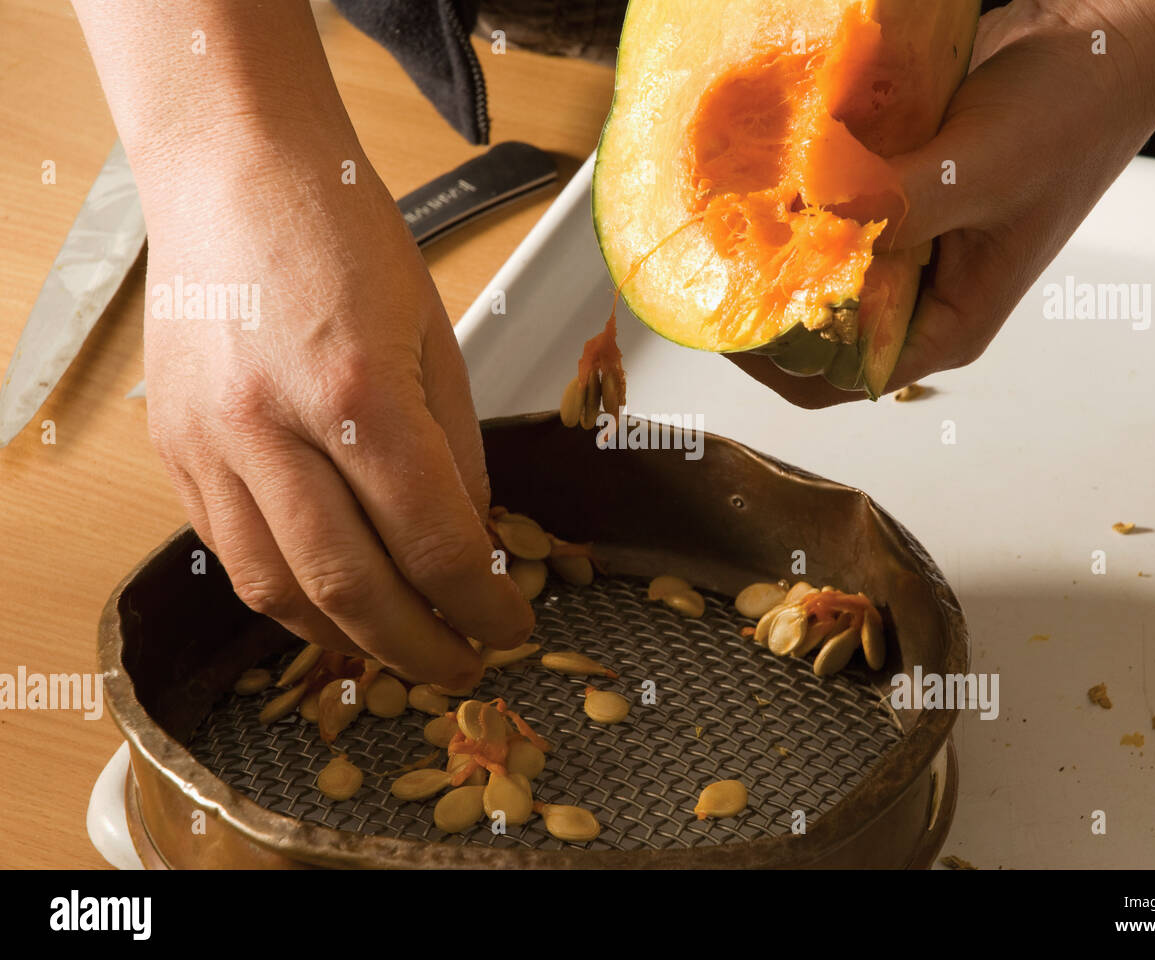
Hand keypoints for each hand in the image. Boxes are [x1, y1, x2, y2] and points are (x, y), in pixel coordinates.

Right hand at [141, 127, 532, 684]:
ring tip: (399, 655)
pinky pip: (231, 553)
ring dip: (348, 642)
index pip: (433, 540)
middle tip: (462, 666)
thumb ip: (456, 453)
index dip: (481, 604)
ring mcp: (210, 440)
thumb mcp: (435, 337)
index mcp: (358, 388)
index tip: (512, 627)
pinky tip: (329, 610)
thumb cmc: (343, 235)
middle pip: (352, 586)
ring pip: (278, 590)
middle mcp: (272, 424)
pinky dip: (287, 598)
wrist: (236, 172)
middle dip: (420, 648)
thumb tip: (473, 541)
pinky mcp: (174, 449)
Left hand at [735, 0, 1154, 407]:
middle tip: (711, 257)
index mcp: (949, 323)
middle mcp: (922, 294)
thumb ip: (897, 206)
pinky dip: (799, 197)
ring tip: (723, 216)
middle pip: (819, 328)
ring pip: (820, 268)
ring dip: (776, 245)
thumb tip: (812, 225)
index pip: (842, 377)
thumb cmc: (1070, 116)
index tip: (723, 314)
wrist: (1101, 35)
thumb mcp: (981, 170)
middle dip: (765, 300)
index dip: (775, 361)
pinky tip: (763, 171)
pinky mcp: (895, 194)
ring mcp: (907, 243)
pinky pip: (831, 211)